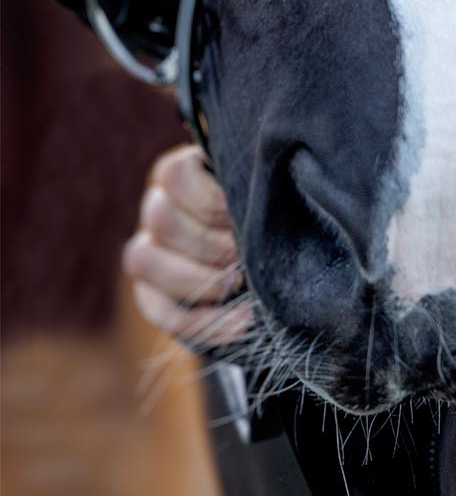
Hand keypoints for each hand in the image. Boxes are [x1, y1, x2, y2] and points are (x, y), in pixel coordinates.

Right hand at [122, 141, 253, 348]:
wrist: (271, 264)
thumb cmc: (271, 214)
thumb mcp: (264, 194)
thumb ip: (256, 188)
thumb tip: (261, 184)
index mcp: (181, 174)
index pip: (175, 175)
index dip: (210, 199)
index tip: (244, 213)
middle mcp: (157, 208)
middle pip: (161, 219)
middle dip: (211, 243)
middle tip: (246, 254)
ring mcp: (147, 251)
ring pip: (145, 260)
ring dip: (199, 279)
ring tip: (241, 284)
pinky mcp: (150, 293)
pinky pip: (158, 310)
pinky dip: (202, 321)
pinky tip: (242, 321)